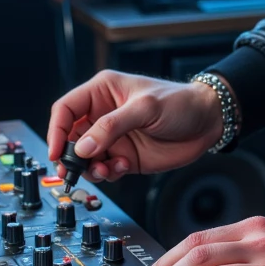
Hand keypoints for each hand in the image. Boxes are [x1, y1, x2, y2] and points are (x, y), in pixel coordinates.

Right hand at [47, 70, 225, 183]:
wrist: (208, 122)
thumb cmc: (180, 103)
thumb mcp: (146, 108)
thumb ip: (112, 126)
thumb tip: (82, 146)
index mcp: (103, 92)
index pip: (66, 109)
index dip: (57, 130)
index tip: (56, 151)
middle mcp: (104, 115)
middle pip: (70, 138)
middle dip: (70, 156)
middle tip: (73, 171)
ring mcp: (113, 137)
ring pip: (85, 158)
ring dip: (90, 168)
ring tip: (105, 170)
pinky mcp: (124, 156)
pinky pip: (104, 169)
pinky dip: (108, 173)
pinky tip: (124, 167)